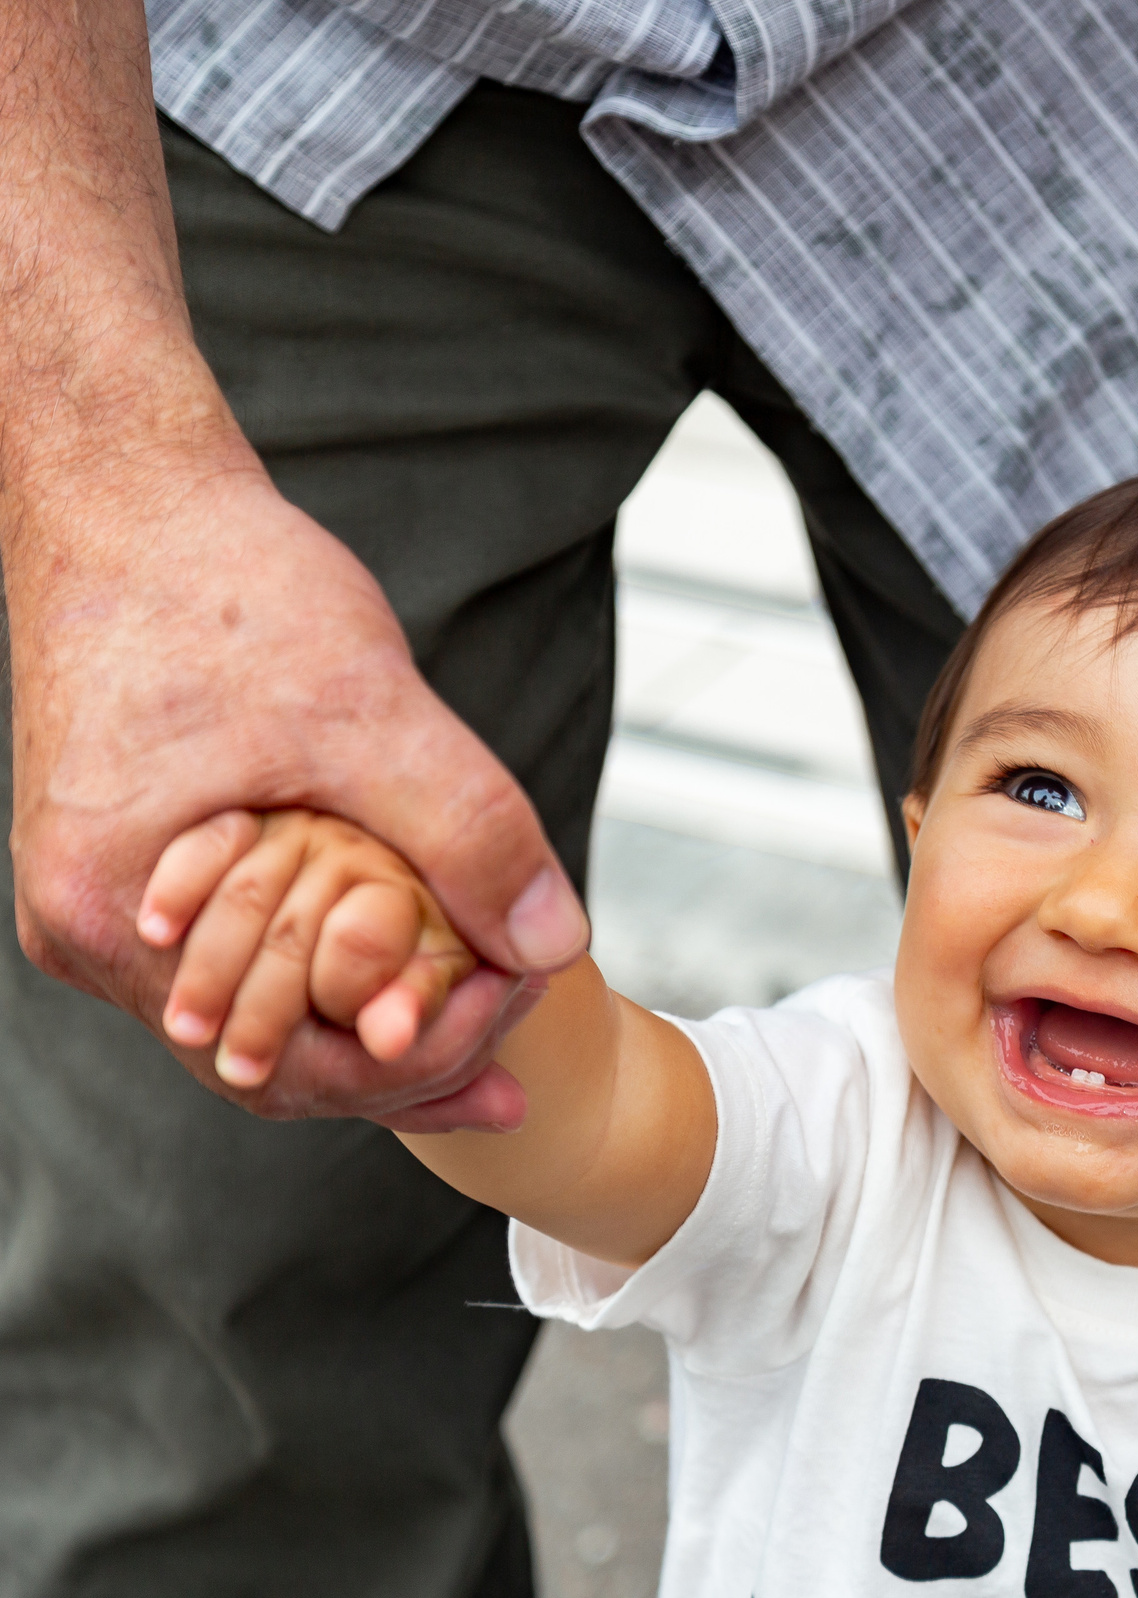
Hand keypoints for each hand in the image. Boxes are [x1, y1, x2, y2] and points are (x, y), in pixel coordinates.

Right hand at [4, 451, 586, 1122]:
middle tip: (515, 1074)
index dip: (411, 1069)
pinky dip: (327, 961)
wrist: (130, 494)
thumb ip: (465, 829)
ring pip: (254, 1004)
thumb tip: (556, 944)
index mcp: (119, 912)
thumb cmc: (228, 586)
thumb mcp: (368, 711)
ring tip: (484, 1024)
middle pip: (264, 1057)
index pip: (279, 1064)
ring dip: (365, 1015)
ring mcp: (108, 896)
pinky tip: (415, 959)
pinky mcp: (137, 855)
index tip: (515, 1045)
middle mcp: (91, 928)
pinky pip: (240, 947)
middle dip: (397, 1062)